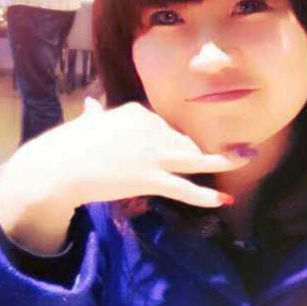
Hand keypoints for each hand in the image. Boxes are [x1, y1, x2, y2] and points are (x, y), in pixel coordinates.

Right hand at [3, 98, 249, 210]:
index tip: (180, 150)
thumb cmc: (69, 146)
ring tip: (248, 157)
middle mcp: (152, 129)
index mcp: (138, 112)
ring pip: (196, 158)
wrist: (59, 167)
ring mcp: (154, 154)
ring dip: (225, 159)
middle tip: (243, 148)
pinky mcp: (151, 178)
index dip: (174, 142)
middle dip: (211, 148)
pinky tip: (222, 199)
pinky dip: (204, 195)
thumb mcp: (87, 124)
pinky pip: (184, 188)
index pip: (167, 126)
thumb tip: (91, 106)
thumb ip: (95, 115)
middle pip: (187, 141)